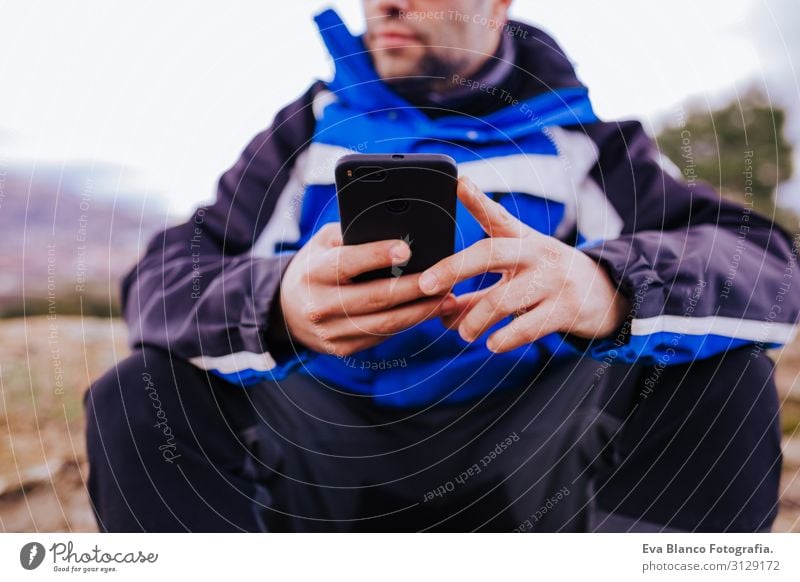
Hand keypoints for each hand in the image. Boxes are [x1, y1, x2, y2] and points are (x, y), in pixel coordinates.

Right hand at [279, 222, 456, 356]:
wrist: (287, 310)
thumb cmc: (316, 267)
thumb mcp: (323, 244)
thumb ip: (353, 236)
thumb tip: (397, 230)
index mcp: (314, 272)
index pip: (348, 263)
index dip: (377, 255)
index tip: (406, 249)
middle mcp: (321, 304)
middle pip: (376, 298)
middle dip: (414, 289)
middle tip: (444, 279)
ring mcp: (332, 331)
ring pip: (385, 323)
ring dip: (421, 312)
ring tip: (448, 299)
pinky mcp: (343, 348)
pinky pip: (382, 335)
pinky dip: (409, 323)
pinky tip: (429, 311)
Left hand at [418, 177, 629, 353]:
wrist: (606, 294)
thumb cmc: (548, 281)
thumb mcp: (518, 275)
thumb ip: (478, 293)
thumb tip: (441, 316)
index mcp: (523, 239)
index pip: (498, 216)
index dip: (478, 200)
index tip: (459, 183)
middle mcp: (537, 254)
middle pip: (491, 253)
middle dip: (453, 268)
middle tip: (426, 285)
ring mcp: (553, 281)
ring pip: (503, 299)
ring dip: (476, 320)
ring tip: (463, 333)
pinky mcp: (566, 310)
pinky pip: (527, 327)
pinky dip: (504, 338)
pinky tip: (492, 344)